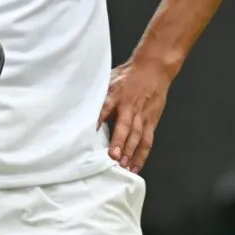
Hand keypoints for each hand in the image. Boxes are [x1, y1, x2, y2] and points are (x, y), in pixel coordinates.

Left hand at [97, 57, 174, 172]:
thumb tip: (80, 107)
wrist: (154, 68)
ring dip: (131, 152)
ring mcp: (142, 115)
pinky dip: (142, 154)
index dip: (97, 121)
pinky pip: (147, 140)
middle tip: (113, 157)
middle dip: (119, 142)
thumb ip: (98, 95)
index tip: (88, 134)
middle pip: (125, 126)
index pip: (104, 108)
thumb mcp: (109, 80)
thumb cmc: (128, 74)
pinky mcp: (151, 121)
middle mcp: (130, 107)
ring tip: (124, 166)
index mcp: (116, 95)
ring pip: (138, 136)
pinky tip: (136, 166)